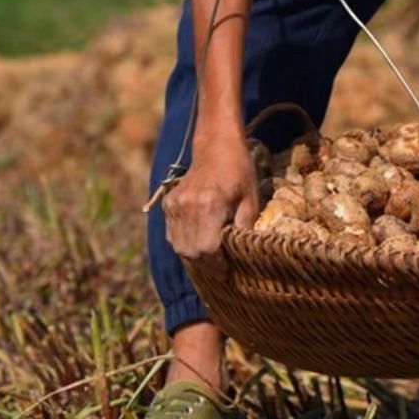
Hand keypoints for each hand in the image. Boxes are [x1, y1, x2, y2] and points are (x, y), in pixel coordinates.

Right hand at [162, 134, 258, 260]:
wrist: (216, 146)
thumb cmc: (239, 171)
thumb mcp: (250, 199)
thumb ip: (245, 229)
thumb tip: (243, 257)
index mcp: (209, 205)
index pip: (207, 249)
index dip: (217, 265)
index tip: (228, 271)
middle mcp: (187, 206)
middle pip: (191, 252)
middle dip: (206, 264)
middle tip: (220, 267)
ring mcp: (174, 205)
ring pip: (179, 246)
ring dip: (194, 255)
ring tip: (211, 256)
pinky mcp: (168, 204)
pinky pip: (173, 235)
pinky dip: (184, 242)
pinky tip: (200, 238)